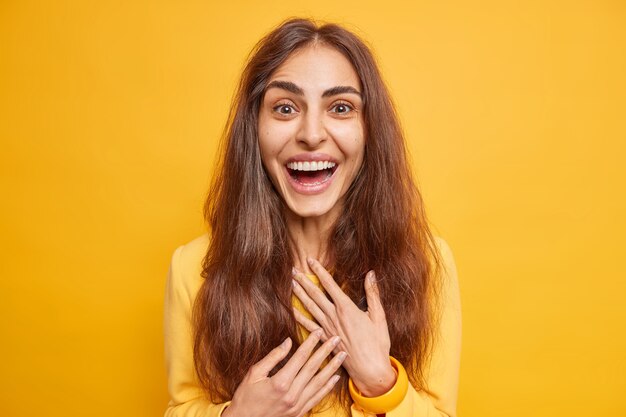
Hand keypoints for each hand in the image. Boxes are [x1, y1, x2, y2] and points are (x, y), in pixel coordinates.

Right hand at [222, 330, 345, 416]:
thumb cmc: (246, 397)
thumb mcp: (254, 374)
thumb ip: (273, 357)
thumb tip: (288, 342)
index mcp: (280, 383)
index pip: (300, 358)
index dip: (311, 343)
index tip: (319, 331)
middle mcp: (291, 394)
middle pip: (313, 368)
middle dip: (326, 351)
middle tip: (336, 339)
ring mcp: (297, 405)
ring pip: (319, 383)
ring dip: (332, 368)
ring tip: (342, 356)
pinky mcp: (299, 412)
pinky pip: (317, 398)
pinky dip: (328, 387)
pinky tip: (335, 377)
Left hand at [292, 258, 395, 396]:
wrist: (370, 369)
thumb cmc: (377, 343)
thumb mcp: (378, 316)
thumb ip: (372, 293)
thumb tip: (371, 274)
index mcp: (346, 308)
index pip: (329, 284)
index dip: (319, 271)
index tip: (310, 260)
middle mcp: (333, 316)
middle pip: (315, 294)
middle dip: (304, 280)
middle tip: (293, 269)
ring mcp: (327, 328)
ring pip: (309, 307)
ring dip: (299, 295)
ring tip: (291, 284)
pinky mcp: (325, 339)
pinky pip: (308, 326)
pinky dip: (299, 317)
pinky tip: (292, 311)